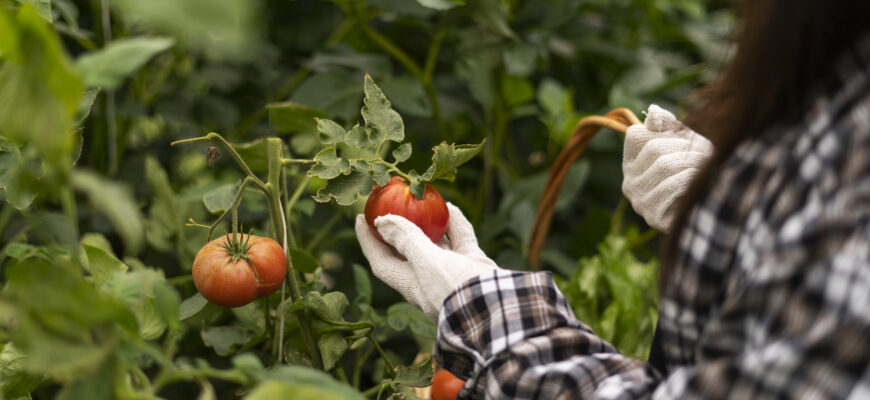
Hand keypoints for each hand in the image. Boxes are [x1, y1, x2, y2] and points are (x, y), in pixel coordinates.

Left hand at [355, 203, 497, 321]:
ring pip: (436, 243)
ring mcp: (453, 273)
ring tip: (420, 200)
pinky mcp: (474, 266)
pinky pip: (461, 240)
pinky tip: (451, 207)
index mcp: (412, 285)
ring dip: (427, 223)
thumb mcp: (427, 263)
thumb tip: (381, 221)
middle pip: (407, 250)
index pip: (382, 261)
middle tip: (389, 202)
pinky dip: (455, 224)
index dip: (369, 241)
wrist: (503, 310)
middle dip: (397, 228)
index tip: (360, 218)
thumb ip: (407, 240)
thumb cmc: (457, 289)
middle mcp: (430, 280)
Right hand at [622, 104, 713, 232]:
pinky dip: (690, 181)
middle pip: (653, 149)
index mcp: (631, 163)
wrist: (712, 209)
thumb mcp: (683, 142)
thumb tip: (653, 110)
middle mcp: (629, 182)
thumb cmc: (697, 170)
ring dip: (692, 163)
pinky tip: (700, 183)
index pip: (636, 135)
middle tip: (706, 152)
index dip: (665, 132)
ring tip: (706, 166)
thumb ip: (667, 126)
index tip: (687, 137)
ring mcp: (639, 201)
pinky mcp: (654, 216)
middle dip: (684, 147)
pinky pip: (671, 188)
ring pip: (664, 166)